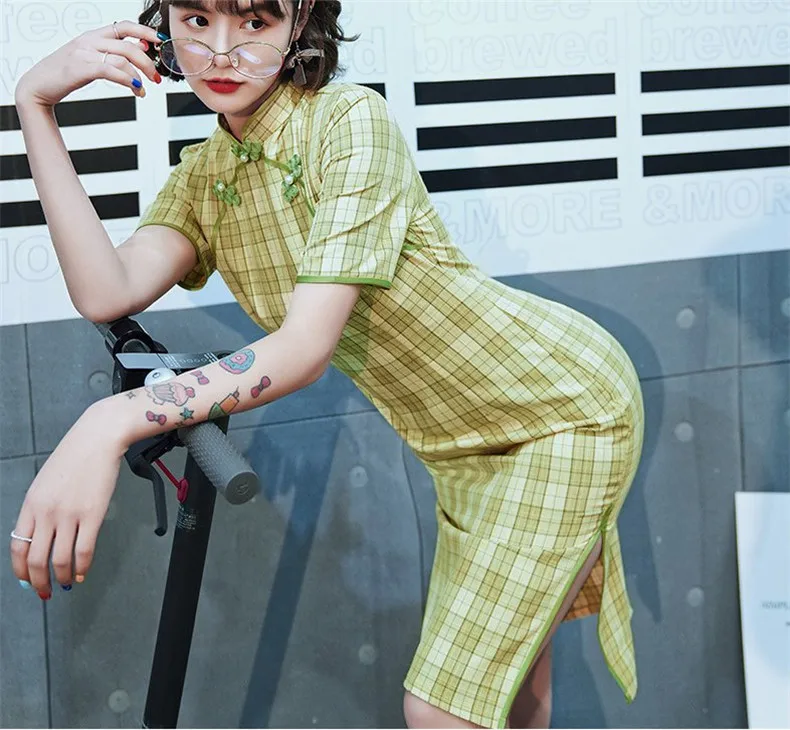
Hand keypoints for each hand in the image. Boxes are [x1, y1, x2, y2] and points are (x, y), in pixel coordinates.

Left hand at [9, 403, 128, 597]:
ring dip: (63, 578)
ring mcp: (69, 515)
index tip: (27, 581)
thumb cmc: (75, 457)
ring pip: (60, 559)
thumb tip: (41, 536)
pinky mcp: (93, 515)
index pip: (18, 548)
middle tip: (45, 591)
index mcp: (31, 505)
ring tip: (67, 583)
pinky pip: (85, 550)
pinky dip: (82, 567)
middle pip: (36, 560)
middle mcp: (46, 513)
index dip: (21, 571)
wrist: (98, 438)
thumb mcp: (45, 483)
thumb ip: (40, 509)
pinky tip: (83, 573)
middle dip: (39, 582)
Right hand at [14, 20, 161, 107]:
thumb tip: (140, 47)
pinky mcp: (80, 68)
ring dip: (139, 76)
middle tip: (156, 78)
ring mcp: (83, 53)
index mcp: (93, 35)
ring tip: (143, 89)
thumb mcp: (91, 58)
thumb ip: (113, 53)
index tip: (160, 41)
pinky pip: (111, 70)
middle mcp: (89, 40)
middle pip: (128, 45)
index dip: (144, 32)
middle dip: (148, 63)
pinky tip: (135, 89)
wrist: (38, 85)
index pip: (124, 26)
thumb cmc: (65, 73)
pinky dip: (128, 80)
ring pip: (122, 58)